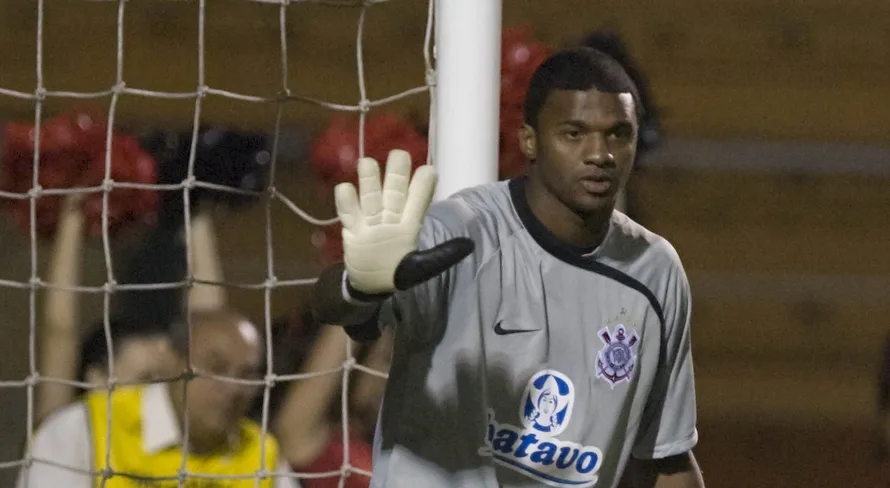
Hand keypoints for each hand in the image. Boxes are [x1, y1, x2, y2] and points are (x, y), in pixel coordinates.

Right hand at [334, 149, 472, 294]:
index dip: (423, 186)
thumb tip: (469, 245)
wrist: (371, 284)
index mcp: (410, 224)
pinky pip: (348, 212)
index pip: (418, 201)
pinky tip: (345, 188)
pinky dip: (346, 200)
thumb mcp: (422, 267)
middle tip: (399, 154)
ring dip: (368, 180)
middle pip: (394, 191)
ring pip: (370, 196)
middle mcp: (391, 216)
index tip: (429, 171)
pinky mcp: (352, 228)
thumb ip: (442, 255)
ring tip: (367, 162)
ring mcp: (370, 220)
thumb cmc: (399, 272)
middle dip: (396, 173)